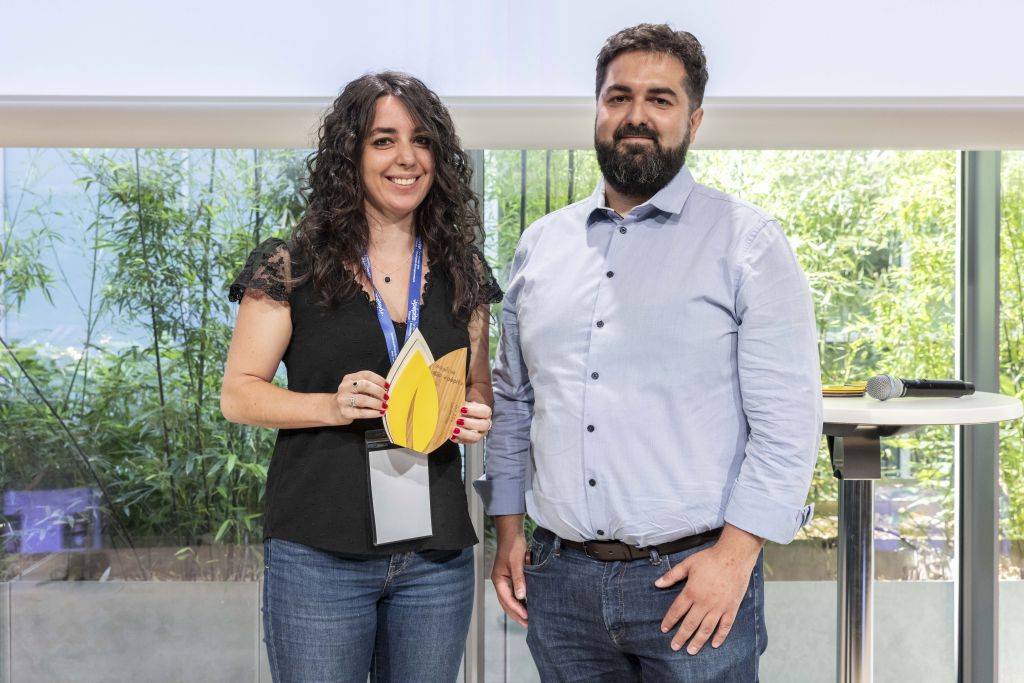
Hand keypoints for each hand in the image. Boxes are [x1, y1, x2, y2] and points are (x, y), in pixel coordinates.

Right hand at [334, 371, 388, 424]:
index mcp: (350, 378)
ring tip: (384, 406)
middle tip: (386, 397)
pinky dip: (373, 413)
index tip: (387, 386)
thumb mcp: (357, 388)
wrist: (334, 409)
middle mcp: (345, 387)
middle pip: (364, 385)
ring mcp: (343, 399)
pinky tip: (379, 413)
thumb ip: (369, 386)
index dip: (379, 380)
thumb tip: (386, 390)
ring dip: (376, 403)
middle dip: (378, 391)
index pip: (366, 375)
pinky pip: (361, 412)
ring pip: (362, 399)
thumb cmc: (350, 398)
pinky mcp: (345, 412)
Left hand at [451, 401, 491, 444]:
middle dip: (469, 423)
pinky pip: (467, 442)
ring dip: (464, 434)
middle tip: (458, 420)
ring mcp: (480, 434)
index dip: (474, 411)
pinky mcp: (471, 441)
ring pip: (476, 437)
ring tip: (454, 430)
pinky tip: (452, 436)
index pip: (485, 412)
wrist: (465, 414)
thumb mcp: (466, 402)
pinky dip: (458, 440)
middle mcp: (485, 424)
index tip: (461, 408)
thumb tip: (453, 400)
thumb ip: (462, 401)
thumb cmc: (466, 407)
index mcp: (486, 412)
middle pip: (483, 425)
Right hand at [491, 515, 529, 627]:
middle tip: (528, 625)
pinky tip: (528, 605)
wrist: (512, 533)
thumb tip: (521, 597)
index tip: (527, 617)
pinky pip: (514, 593)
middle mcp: (500, 582)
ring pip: (510, 600)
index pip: (507, 599)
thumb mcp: (517, 563)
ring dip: (518, 610)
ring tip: (528, 620)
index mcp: (498, 580)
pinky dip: (520, 601)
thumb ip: (519, 580)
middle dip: (516, 614)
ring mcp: (505, 580)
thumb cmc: (513, 546)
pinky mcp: (511, 577)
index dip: (517, 610)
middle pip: (506, 603)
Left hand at [655, 525, 762, 654]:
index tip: (664, 629)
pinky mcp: (731, 608)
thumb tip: (657, 583)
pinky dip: (720, 636)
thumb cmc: (710, 559)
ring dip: (698, 641)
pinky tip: (715, 644)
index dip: (669, 621)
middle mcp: (704, 603)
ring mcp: (719, 607)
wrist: (734, 556)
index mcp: (691, 592)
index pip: (677, 611)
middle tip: (675, 647)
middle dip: (681, 637)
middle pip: (690, 624)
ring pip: (706, 629)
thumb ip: (672, 575)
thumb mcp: (687, 564)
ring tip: (691, 651)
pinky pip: (725, 626)